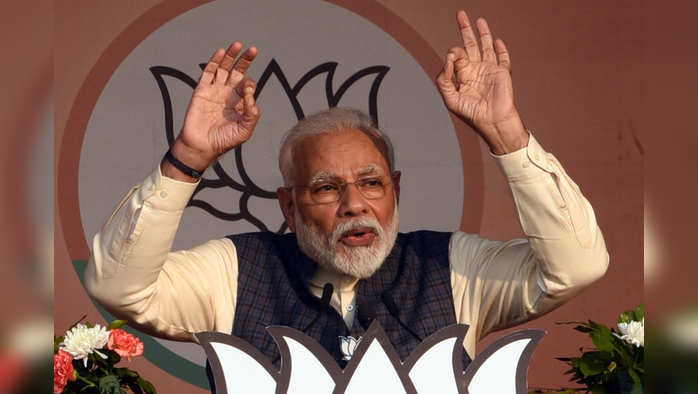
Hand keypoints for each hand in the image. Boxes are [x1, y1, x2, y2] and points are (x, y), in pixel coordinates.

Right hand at [167, 42, 260, 178]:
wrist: (201, 146)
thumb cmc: (224, 141)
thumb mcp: (244, 131)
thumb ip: (252, 114)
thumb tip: (251, 96)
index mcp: (240, 103)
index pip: (248, 86)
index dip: (249, 85)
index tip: (247, 92)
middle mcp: (228, 94)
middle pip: (238, 72)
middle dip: (245, 60)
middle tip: (253, 49)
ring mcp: (215, 91)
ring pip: (224, 68)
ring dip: (231, 56)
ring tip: (238, 44)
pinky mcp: (202, 90)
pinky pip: (208, 72)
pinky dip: (215, 61)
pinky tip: (221, 52)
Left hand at [436, 11, 527, 153]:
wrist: (493, 122)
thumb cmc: (471, 114)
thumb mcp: (451, 99)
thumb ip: (444, 80)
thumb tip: (448, 59)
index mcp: (462, 76)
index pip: (455, 57)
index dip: (453, 53)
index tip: (453, 58)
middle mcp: (475, 70)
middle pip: (469, 45)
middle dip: (465, 30)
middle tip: (460, 15)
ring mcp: (489, 70)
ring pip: (486, 47)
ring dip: (482, 33)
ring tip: (479, 20)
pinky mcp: (502, 73)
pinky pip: (503, 58)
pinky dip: (501, 49)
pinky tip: (496, 40)